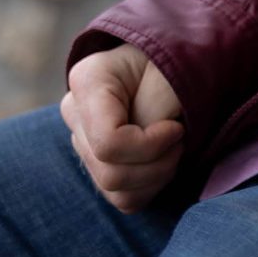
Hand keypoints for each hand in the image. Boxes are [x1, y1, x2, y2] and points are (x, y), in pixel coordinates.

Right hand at [60, 44, 186, 211]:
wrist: (177, 58)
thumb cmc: (178, 58)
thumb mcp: (171, 72)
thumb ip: (154, 109)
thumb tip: (143, 147)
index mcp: (87, 80)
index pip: (108, 142)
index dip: (150, 146)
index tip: (177, 128)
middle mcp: (75, 112)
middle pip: (110, 172)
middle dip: (157, 164)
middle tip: (182, 138)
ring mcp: (83, 140)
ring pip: (115, 190)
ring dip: (156, 177)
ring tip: (175, 147)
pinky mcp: (97, 161)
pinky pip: (122, 198)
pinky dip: (150, 187)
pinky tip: (164, 159)